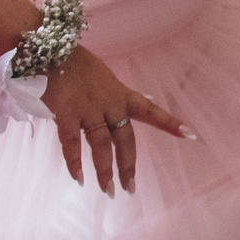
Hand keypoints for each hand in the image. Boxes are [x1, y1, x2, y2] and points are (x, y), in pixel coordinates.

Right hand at [38, 43, 189, 194]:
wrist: (49, 49)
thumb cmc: (74, 65)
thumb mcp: (103, 78)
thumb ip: (117, 97)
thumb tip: (140, 106)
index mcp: (120, 94)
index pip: (150, 110)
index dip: (169, 122)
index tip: (190, 134)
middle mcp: (109, 102)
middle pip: (125, 138)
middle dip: (128, 165)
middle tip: (130, 189)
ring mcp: (88, 108)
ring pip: (102, 145)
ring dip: (105, 171)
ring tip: (108, 190)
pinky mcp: (66, 112)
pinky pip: (72, 142)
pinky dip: (75, 162)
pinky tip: (79, 178)